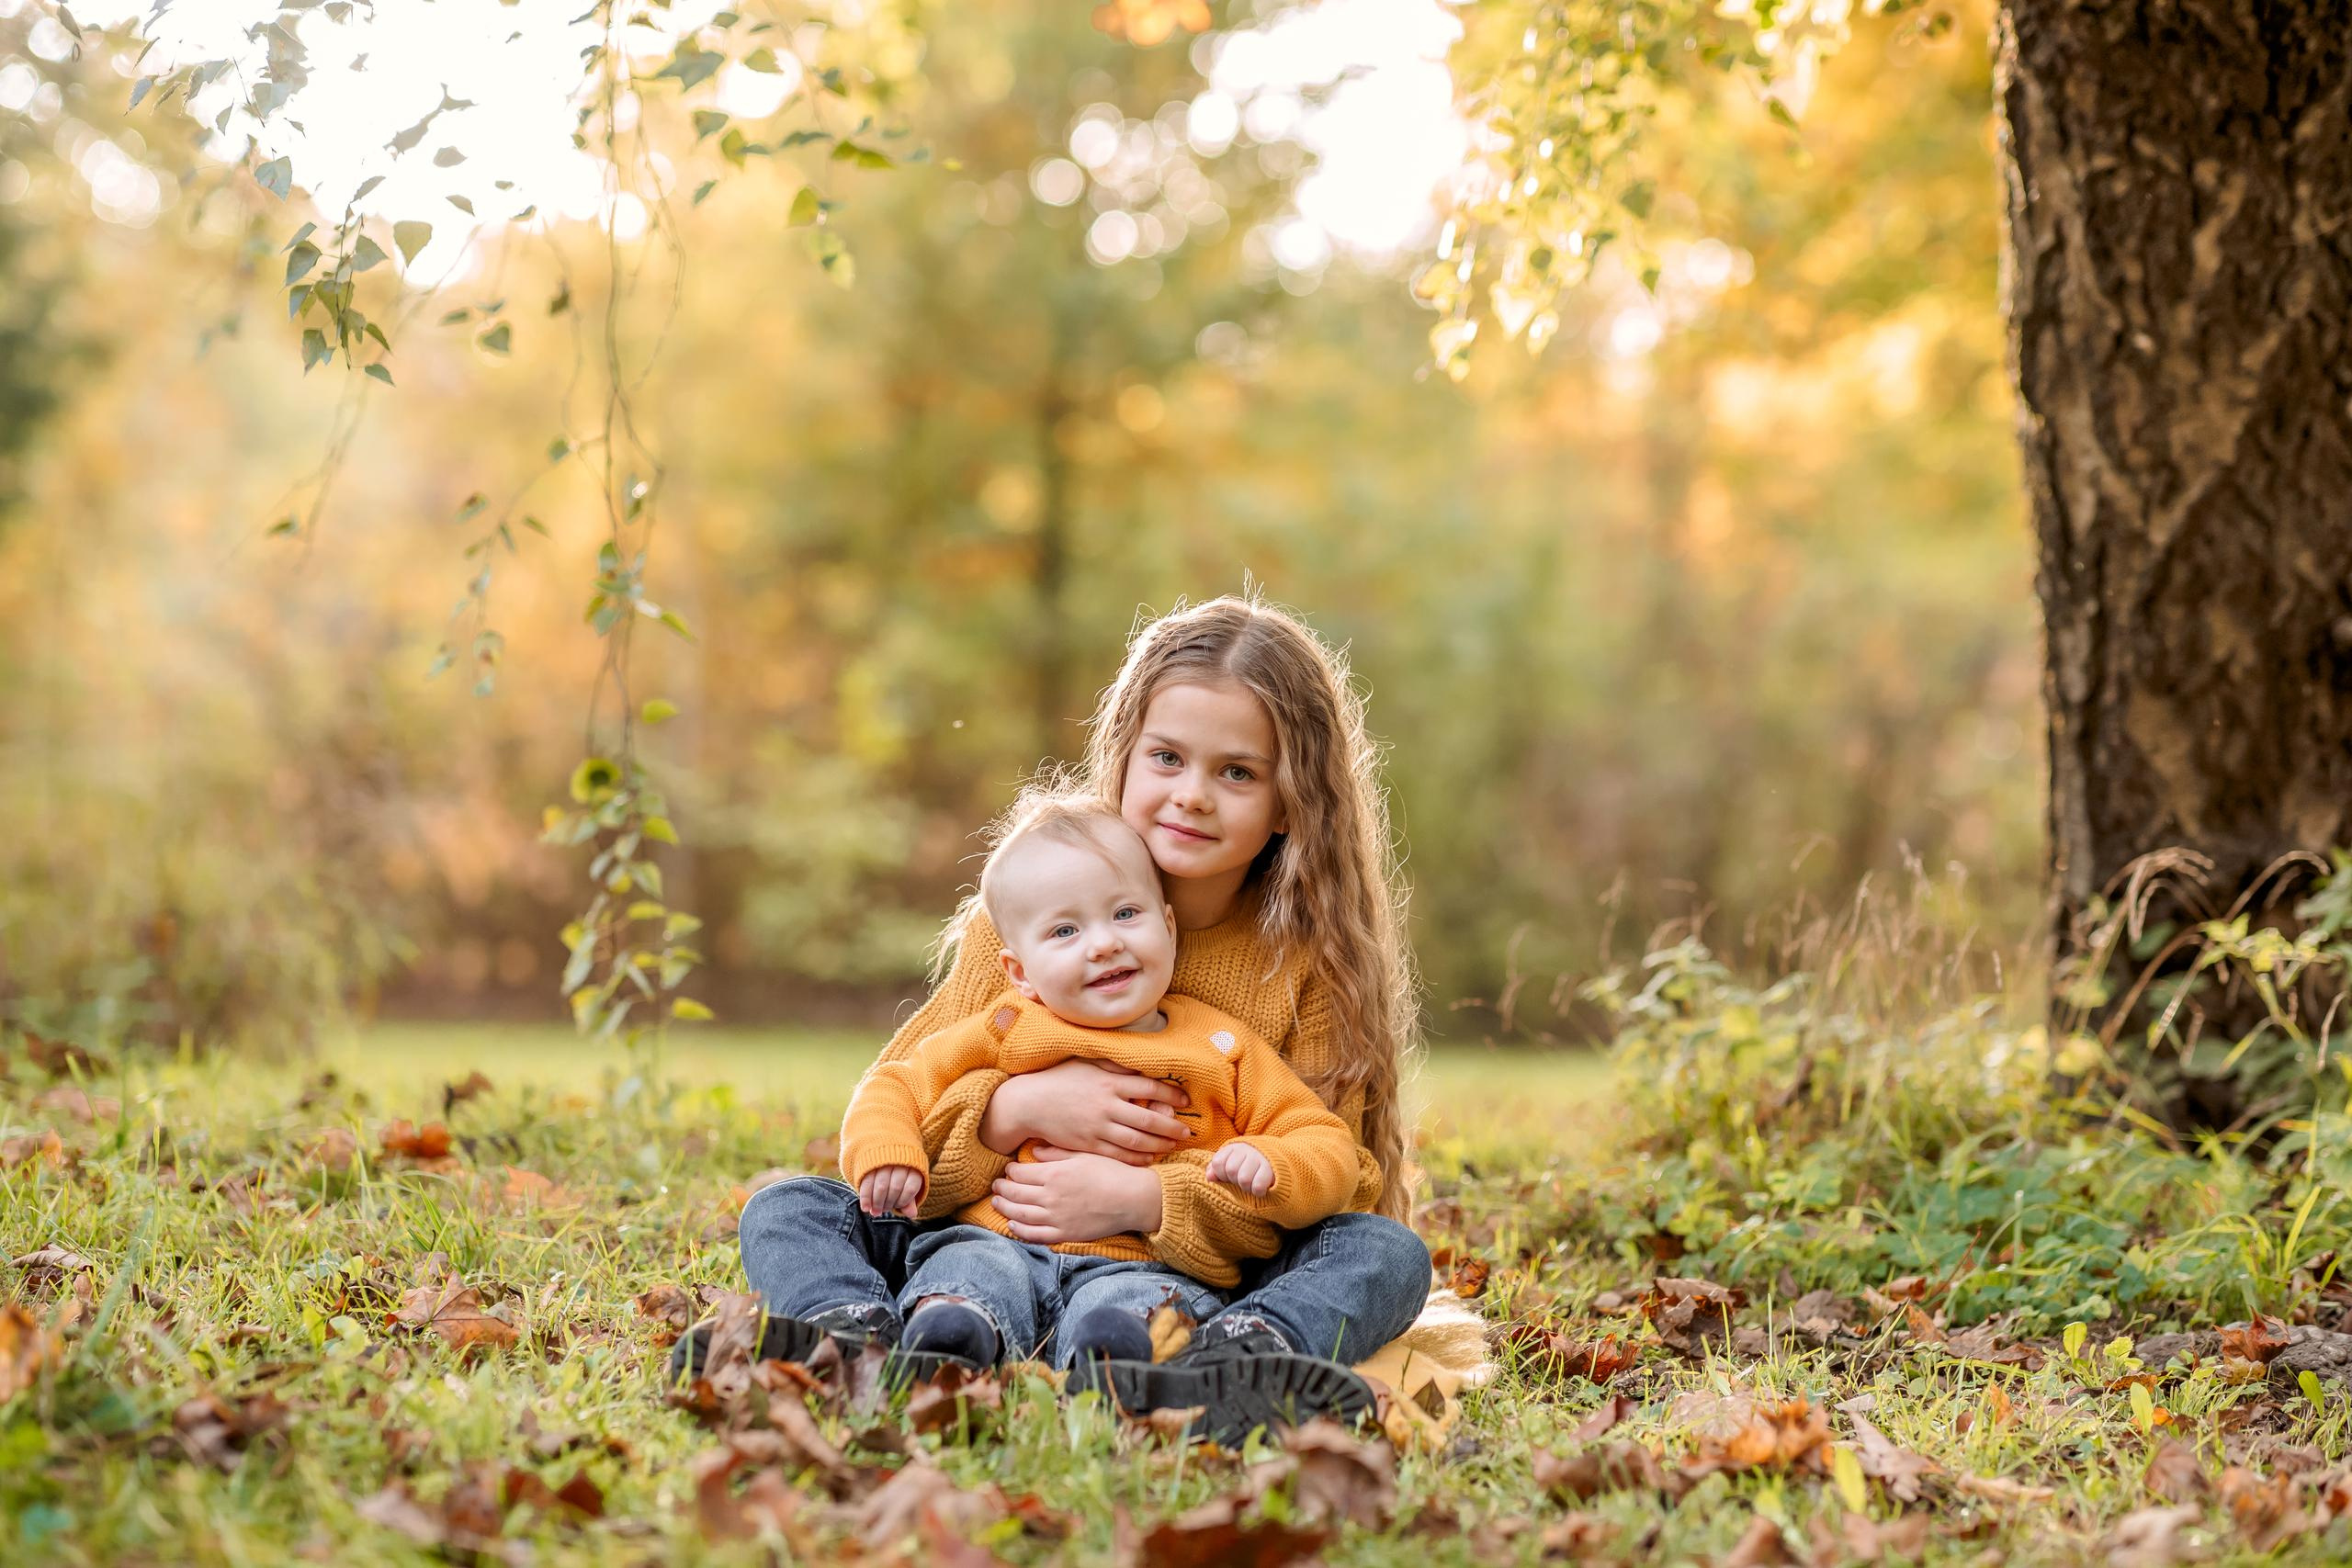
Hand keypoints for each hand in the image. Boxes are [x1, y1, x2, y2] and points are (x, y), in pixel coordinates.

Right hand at [858, 1165, 924, 1218]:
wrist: (883, 1149)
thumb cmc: (898, 1172)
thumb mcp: (907, 1183)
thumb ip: (909, 1199)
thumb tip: (912, 1214)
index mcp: (914, 1166)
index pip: (910, 1188)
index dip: (903, 1201)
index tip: (897, 1206)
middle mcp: (900, 1162)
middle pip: (895, 1188)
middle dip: (888, 1204)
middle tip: (882, 1211)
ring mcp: (885, 1161)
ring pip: (881, 1186)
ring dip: (877, 1202)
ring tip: (875, 1211)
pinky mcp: (869, 1162)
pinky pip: (867, 1182)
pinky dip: (866, 1197)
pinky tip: (865, 1207)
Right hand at [978, 1059, 1192, 1165]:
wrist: (1030, 1103)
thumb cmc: (1060, 1079)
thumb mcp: (1087, 1064)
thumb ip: (1115, 1066)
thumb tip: (1141, 1064)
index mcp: (1108, 1082)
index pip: (1149, 1087)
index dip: (1171, 1094)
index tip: (1185, 1100)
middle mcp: (1106, 1105)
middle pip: (1148, 1118)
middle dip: (1171, 1126)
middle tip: (1187, 1131)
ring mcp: (1097, 1127)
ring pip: (1136, 1140)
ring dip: (1159, 1144)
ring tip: (1174, 1145)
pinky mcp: (1088, 1145)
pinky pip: (1118, 1154)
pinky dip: (1137, 1158)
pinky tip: (1149, 1157)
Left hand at [990, 1149, 1162, 1242]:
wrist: (1133, 1198)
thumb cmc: (1111, 1172)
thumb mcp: (1083, 1154)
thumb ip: (1056, 1153)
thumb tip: (1034, 1151)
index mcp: (1054, 1174)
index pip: (1021, 1173)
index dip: (1011, 1171)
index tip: (1008, 1169)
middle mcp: (1051, 1197)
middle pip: (1016, 1194)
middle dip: (1002, 1188)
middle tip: (996, 1185)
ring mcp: (1057, 1218)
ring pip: (1020, 1215)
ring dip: (1005, 1208)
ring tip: (997, 1202)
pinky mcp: (1065, 1234)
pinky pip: (1036, 1235)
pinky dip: (1020, 1231)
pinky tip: (1012, 1226)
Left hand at [1205, 1141, 1273, 1195]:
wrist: (1275, 1160)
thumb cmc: (1246, 1166)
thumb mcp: (1229, 1165)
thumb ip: (1216, 1170)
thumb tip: (1209, 1177)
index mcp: (1233, 1148)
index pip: (1218, 1162)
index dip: (1220, 1174)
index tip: (1228, 1176)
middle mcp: (1247, 1150)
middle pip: (1231, 1170)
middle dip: (1234, 1180)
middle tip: (1241, 1180)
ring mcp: (1260, 1158)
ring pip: (1244, 1179)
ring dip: (1246, 1187)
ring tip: (1250, 1185)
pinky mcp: (1272, 1169)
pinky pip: (1258, 1185)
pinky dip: (1257, 1192)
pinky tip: (1259, 1190)